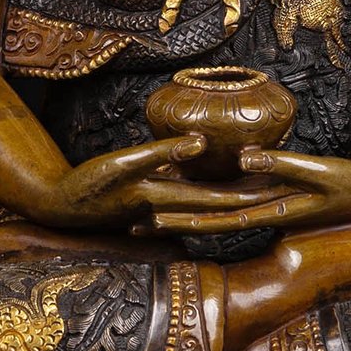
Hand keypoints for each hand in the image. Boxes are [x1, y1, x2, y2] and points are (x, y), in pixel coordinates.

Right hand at [30, 137, 291, 231]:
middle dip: (254, 197)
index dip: (252, 191)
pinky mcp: (154, 201)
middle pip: (222, 203)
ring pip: (209, 202)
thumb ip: (162, 152)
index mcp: (170, 199)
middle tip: (289, 186)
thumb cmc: (87, 185)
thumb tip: (201, 142)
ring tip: (266, 185)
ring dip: (236, 197)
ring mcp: (164, 207)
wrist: (61, 208)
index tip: (281, 183)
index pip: (222, 198)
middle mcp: (172, 208)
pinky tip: (223, 186)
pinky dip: (211, 194)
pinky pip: (191, 198)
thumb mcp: (123, 164)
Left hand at [149, 142, 350, 236]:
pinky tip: (192, 196)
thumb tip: (242, 156)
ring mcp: (268, 205)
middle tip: (135, 224)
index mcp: (271, 210)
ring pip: (219, 212)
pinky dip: (211, 199)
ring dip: (188, 214)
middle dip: (174, 223)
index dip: (183, 220)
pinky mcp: (275, 195)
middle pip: (210, 220)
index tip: (152, 220)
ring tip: (151, 214)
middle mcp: (264, 211)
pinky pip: (235, 199)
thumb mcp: (320, 171)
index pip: (218, 218)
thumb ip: (282, 164)